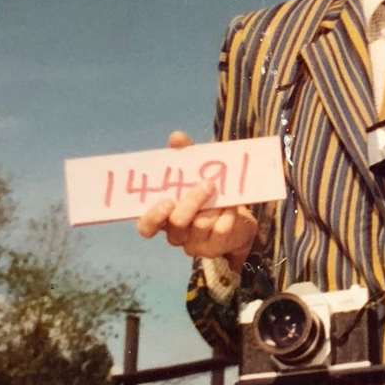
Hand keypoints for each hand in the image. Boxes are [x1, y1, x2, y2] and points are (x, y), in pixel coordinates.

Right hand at [136, 131, 257, 269]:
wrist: (238, 218)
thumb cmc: (209, 193)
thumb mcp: (196, 173)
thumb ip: (185, 156)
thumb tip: (176, 137)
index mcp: (164, 217)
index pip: (146, 226)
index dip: (153, 217)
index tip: (166, 202)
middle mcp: (176, 234)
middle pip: (176, 224)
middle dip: (192, 202)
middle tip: (207, 184)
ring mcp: (195, 244)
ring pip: (201, 225)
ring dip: (214, 205)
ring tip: (223, 192)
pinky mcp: (215, 247)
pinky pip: (221, 230)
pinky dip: (229, 213)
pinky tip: (232, 206)